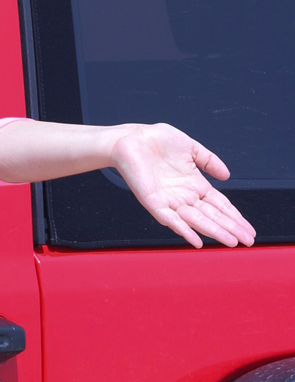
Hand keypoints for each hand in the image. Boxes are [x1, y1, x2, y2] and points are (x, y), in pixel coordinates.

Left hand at [108, 124, 255, 248]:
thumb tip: (227, 175)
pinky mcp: (153, 202)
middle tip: (248, 241)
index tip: (249, 229)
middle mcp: (184, 196)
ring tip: (231, 242)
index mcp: (194, 185)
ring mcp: (170, 201)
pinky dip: (184, 230)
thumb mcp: (191, 149)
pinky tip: (197, 241)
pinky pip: (171, 219)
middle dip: (231, 228)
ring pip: (197, 220)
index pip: (220, 205)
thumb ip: (209, 162)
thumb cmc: (158, 141)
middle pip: (213, 216)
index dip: (235, 217)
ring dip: (215, 232)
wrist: (131, 139)